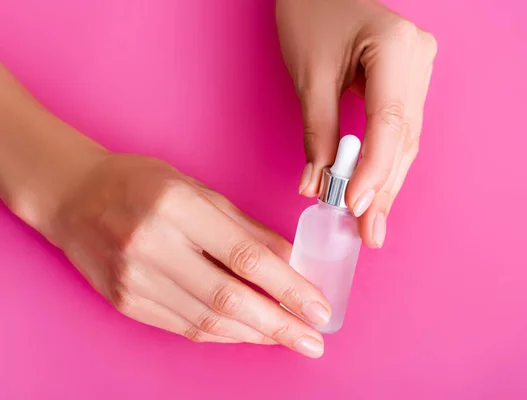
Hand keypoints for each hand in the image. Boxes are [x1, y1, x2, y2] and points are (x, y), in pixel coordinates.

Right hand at [49, 153, 330, 357]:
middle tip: (313, 341)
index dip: (288, 286)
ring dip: (254, 334)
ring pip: (207, 321)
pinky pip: (184, 327)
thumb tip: (291, 262)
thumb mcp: (197, 190)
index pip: (245, 256)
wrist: (73, 197)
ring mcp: (133, 279)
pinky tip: (247, 333)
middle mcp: (151, 246)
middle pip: (228, 299)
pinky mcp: (125, 302)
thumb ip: (245, 228)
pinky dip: (222, 333)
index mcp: (175, 207)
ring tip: (287, 339)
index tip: (319, 308)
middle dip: (278, 325)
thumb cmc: (139, 183)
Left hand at [277, 0, 436, 247]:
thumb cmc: (311, 14)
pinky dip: (385, 161)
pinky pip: (400, 129)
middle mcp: (420, 59)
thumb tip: (318, 185)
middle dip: (384, 188)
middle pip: (404, 138)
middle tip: (369, 233)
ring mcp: (420, 69)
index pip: (390, 123)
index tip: (355, 207)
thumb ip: (319, 132)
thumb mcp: (309, 75)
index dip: (374, 170)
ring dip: (386, 181)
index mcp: (397, 47)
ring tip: (371, 223)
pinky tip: (374, 191)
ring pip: (406, 139)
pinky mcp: (410, 81)